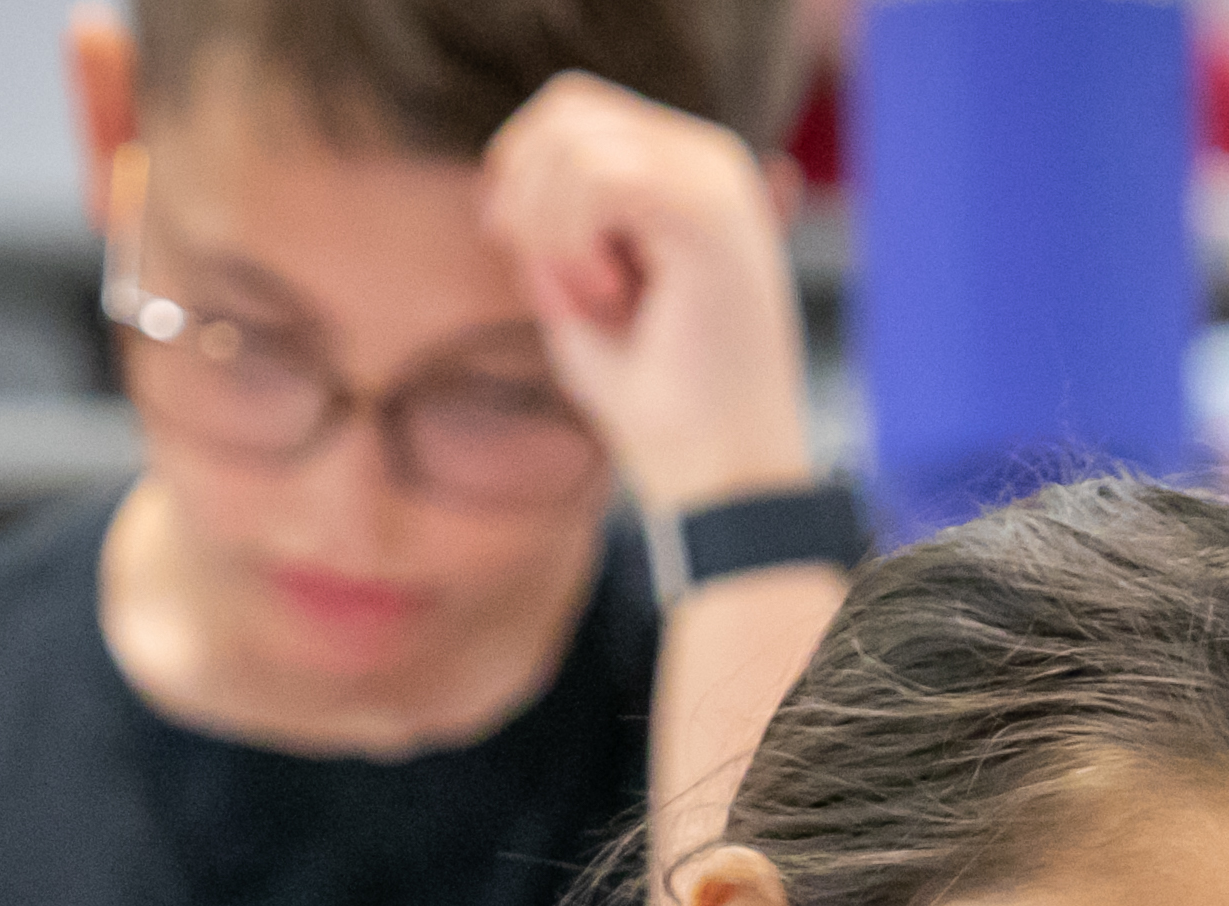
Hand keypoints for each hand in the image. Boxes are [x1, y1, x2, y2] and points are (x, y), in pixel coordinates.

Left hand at [479, 72, 813, 514]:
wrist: (719, 476)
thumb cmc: (657, 402)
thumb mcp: (583, 294)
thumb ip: (555, 224)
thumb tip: (509, 174)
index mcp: (689, 174)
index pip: (574, 111)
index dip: (518, 165)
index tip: (509, 242)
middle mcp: (712, 162)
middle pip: (567, 107)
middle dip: (526, 192)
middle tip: (556, 281)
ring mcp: (718, 180)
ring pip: (577, 140)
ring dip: (553, 229)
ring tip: (598, 300)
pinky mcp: (713, 210)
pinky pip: (602, 177)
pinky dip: (576, 242)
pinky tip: (610, 298)